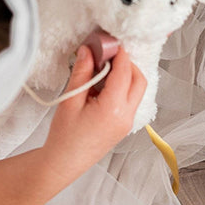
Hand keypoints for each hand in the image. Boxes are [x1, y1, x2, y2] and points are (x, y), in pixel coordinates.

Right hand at [42, 44, 146, 178]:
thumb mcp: (70, 101)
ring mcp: (128, 122)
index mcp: (114, 109)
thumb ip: (82, 73)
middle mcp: (126, 116)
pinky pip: (131, 100)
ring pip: (138, 90)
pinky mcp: (124, 125)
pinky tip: (103, 86)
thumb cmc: (64, 136)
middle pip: (139, 80)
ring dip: (127, 76)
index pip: (124, 72)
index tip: (111, 43)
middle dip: (128, 64)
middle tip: (109, 55)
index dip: (120, 54)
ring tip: (103, 70)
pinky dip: (123, 88)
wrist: (65, 162)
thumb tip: (89, 51)